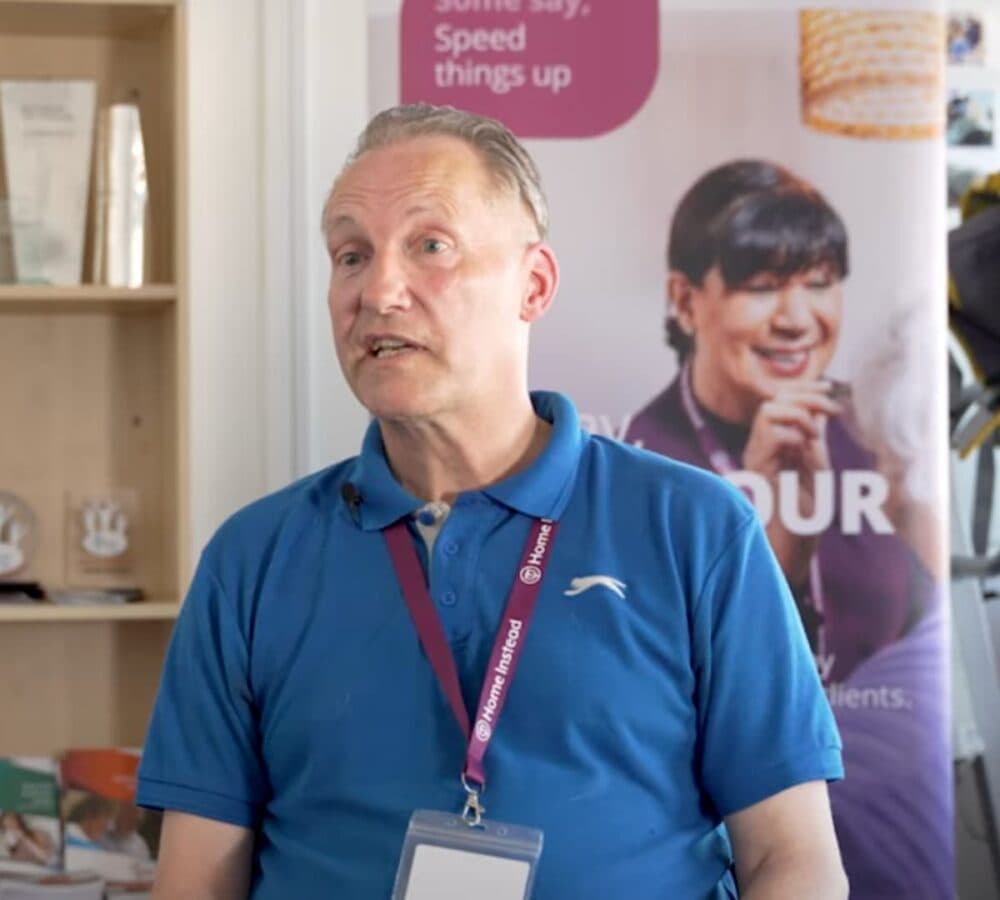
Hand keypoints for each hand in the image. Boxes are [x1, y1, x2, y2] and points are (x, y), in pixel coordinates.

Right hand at [742, 381, 841, 586]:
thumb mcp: (817, 466)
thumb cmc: (804, 512)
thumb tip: (820, 409)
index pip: (782, 402)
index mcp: (775, 444)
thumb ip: (814, 438)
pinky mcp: (756, 465)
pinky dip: (793, 434)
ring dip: (798, 415)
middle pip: (774, 400)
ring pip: (768, 411)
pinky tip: (804, 450)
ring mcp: (756, 454)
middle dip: (805, 397)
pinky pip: (771, 433)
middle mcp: (761, 446)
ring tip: (814, 435)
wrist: (794, 543)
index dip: (804, 389)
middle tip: (832, 410)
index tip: (829, 387)